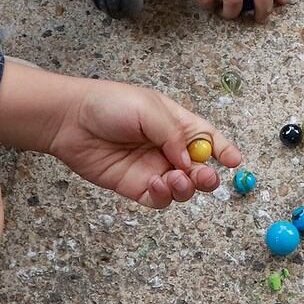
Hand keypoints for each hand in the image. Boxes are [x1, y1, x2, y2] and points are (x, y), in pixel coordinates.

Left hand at [44, 78, 241, 208]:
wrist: (69, 120)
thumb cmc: (108, 104)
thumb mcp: (148, 109)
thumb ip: (173, 134)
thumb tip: (191, 160)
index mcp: (175, 123)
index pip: (208, 138)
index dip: (223, 150)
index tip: (234, 162)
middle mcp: (167, 148)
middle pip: (199, 168)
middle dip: (207, 175)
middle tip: (205, 177)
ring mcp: (152, 168)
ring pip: (182, 188)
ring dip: (186, 187)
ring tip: (176, 178)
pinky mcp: (135, 186)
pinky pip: (159, 199)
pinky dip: (164, 196)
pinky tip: (158, 185)